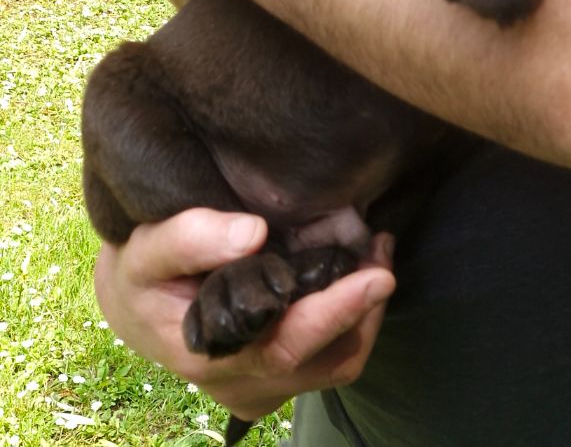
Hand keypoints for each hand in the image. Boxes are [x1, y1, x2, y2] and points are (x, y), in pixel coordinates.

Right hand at [94, 208, 394, 420]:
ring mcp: (266, 386)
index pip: (288, 346)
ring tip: (374, 252)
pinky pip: (333, 358)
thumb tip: (251, 233)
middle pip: (331, 360)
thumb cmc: (146, 272)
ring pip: (340, 362)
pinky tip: (358, 272)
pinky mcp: (281, 377)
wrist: (139, 302)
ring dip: (367, 310)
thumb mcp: (149, 247)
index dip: (339, 313)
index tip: (378, 274)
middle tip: (382, 246)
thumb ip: (192, 237)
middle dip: (367, 305)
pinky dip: (355, 318)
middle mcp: (244, 382)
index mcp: (214, 354)